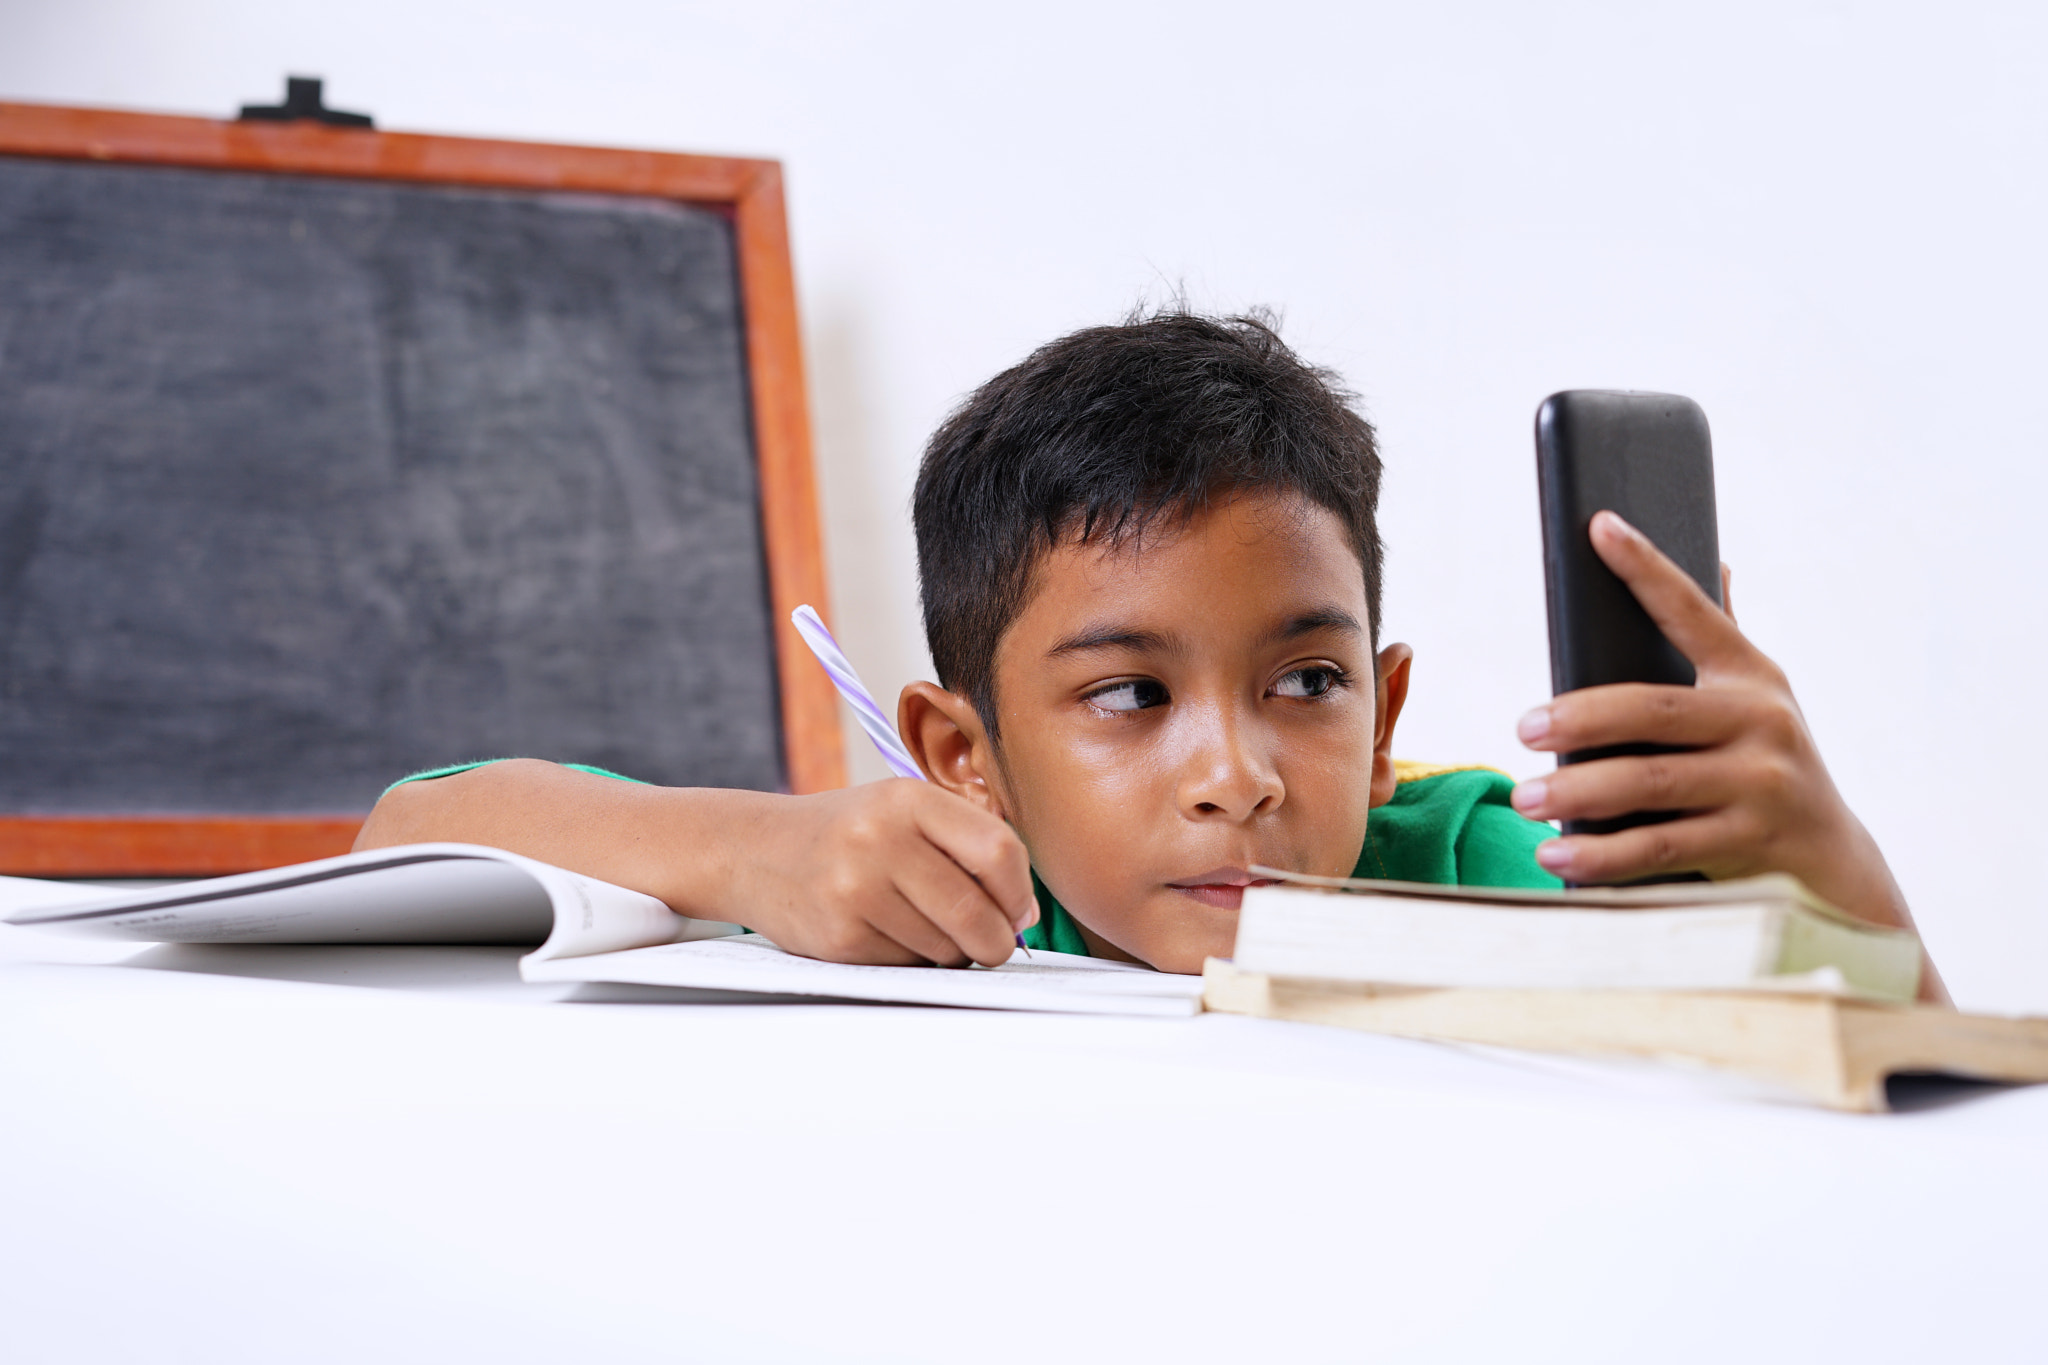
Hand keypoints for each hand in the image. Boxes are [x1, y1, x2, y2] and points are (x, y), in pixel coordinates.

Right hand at [724, 779, 1036, 967]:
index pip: (998, 850)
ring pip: (945, 948)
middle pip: (976, 911)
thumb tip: (1023, 915)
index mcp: (908, 798)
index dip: (1019, 891)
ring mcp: (854, 889)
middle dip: (997, 940)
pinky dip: (913, 961)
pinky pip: (908, 966)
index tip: (1018, 910)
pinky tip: (887, 934)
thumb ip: (968, 847)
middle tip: (994, 943)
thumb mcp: (904, 812)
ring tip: (923, 927)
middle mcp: (879, 838)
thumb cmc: (849, 834)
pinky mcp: (838, 937)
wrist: (757, 852)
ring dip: (951, 952)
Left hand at [1509, 512, 1915, 936]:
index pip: (1691, 610)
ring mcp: (1759, 784)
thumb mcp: (1756, 700)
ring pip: (1649, 783)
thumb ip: (1724, 641)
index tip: (1599, 527)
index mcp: (1750, 674)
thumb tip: (1719, 559)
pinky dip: (1602, 854)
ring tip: (1524, 799)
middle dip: (1580, 719)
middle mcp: (1761, 721)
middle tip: (1523, 729)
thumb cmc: (1766, 764)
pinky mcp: (1748, 842)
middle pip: (1652, 709)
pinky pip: (1660, 846)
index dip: (1646, 567)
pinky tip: (1556, 855)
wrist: (1833, 861)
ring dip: (1577, 792)